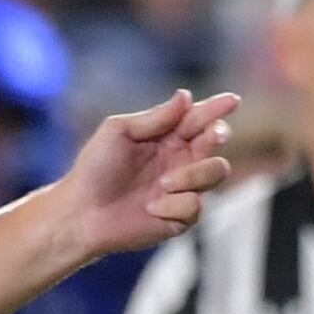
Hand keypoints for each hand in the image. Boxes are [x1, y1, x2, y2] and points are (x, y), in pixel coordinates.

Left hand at [50, 88, 241, 261]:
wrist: (81, 212)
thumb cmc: (94, 169)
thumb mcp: (119, 132)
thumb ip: (154, 118)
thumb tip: (186, 96)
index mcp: (167, 137)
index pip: (198, 118)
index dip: (216, 108)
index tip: (231, 100)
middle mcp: (179, 160)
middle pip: (216, 142)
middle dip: (217, 136)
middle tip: (211, 134)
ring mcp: (182, 188)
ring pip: (217, 172)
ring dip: (194, 174)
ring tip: (163, 184)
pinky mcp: (180, 216)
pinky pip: (196, 205)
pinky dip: (174, 204)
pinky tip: (151, 208)